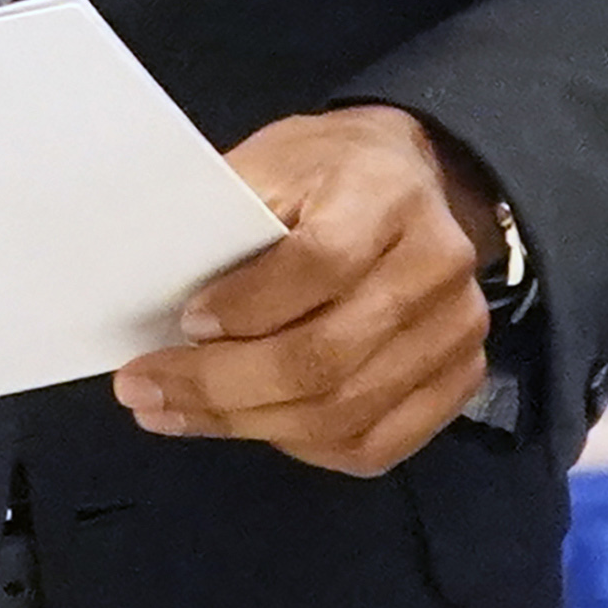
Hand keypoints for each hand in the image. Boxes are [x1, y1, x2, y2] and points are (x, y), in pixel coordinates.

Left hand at [112, 106, 498, 476]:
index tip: (185, 321)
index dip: (246, 305)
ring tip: (177, 413)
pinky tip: (251, 424)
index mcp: (387, 194)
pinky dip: (301, 446)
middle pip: (326, 355)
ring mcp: (457, 330)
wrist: (420, 179)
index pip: (320, 263)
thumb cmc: (330, 171)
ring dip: (246, 423)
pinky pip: (373, 445)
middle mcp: (437, 264)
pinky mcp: (460, 378)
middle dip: (221, 386)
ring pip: (344, 412)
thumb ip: (225, 219)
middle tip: (147, 391)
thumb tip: (155, 294)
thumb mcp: (272, 160)